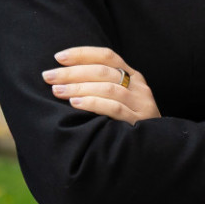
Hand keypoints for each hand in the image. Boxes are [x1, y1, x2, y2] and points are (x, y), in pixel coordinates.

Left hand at [42, 46, 160, 123]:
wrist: (156, 150)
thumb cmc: (128, 123)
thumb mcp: (120, 99)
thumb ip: (102, 87)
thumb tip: (64, 78)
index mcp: (133, 76)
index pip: (107, 56)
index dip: (82, 53)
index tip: (58, 57)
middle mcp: (138, 86)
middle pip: (103, 71)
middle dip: (72, 72)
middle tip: (48, 77)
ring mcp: (140, 103)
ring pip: (107, 88)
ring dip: (78, 87)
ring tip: (57, 91)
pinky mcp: (138, 121)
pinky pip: (114, 108)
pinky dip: (92, 103)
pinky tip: (75, 104)